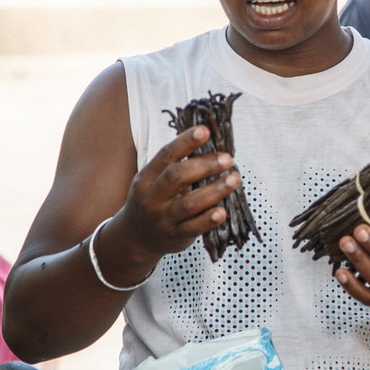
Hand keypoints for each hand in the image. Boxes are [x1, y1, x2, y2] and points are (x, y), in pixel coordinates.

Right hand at [113, 125, 239, 262]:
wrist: (135, 239)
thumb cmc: (152, 202)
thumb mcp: (154, 182)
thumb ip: (176, 167)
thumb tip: (210, 145)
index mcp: (146, 178)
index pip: (166, 155)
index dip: (185, 141)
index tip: (205, 130)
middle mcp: (151, 198)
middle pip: (176, 177)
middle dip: (204, 165)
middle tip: (228, 158)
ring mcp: (162, 219)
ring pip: (188, 204)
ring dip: (214, 190)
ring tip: (234, 179)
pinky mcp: (174, 237)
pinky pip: (193, 228)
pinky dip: (208, 220)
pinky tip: (222, 212)